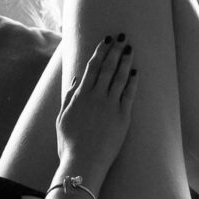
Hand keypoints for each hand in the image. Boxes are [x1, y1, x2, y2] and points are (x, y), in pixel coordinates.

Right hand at [56, 33, 136, 177]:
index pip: (91, 67)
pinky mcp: (123, 117)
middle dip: (114, 50)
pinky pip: (129, 94)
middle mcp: (96, 97)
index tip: (105, 40)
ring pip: (120, 77)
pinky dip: (132, 81)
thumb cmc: (69, 144)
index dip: (99, 52)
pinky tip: (135, 71)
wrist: (83, 162)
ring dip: (125, 61)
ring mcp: (110, 106)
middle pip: (107, 68)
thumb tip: (76, 80)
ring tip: (130, 48)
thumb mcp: (62, 118)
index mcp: (80, 96)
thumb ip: (69, 97)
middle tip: (121, 37)